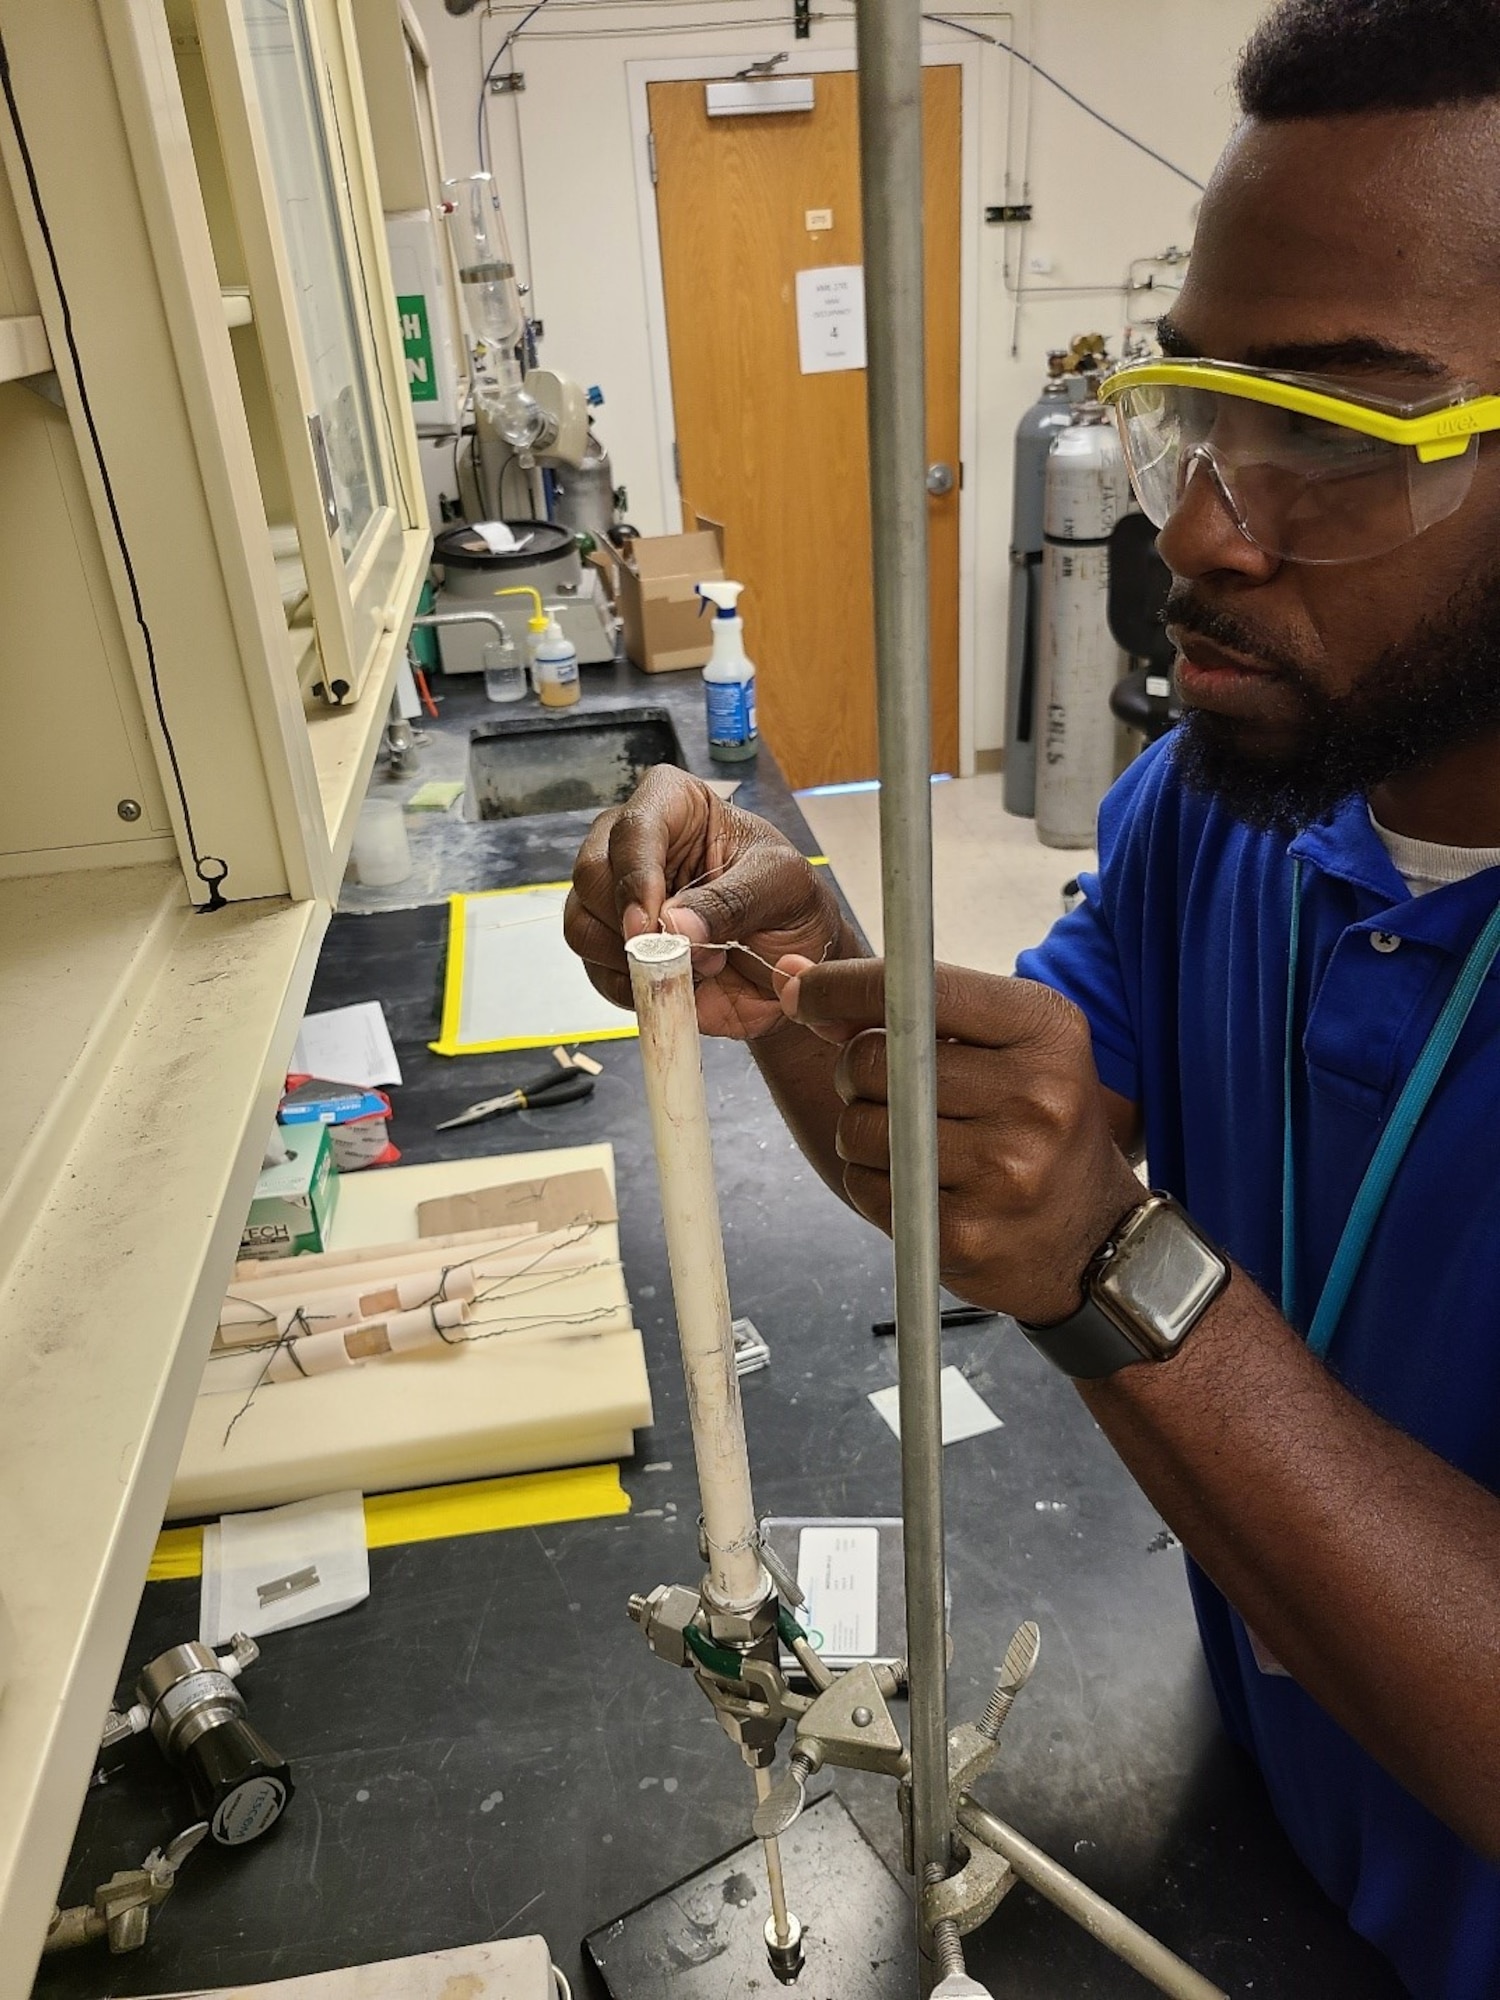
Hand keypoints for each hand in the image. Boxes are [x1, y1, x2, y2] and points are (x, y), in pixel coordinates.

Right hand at [565, 767, 853, 1038]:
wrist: (792, 962)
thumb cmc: (790, 905)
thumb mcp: (783, 889)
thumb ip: (733, 902)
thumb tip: (673, 925)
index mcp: (675, 805)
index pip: (633, 826)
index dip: (635, 875)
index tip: (652, 923)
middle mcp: (632, 845)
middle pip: (592, 874)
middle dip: (633, 924)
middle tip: (683, 955)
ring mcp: (615, 897)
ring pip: (581, 924)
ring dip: (632, 960)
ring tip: (693, 970)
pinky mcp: (612, 947)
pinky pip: (595, 970)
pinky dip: (631, 988)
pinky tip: (675, 989)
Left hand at [776, 955, 1143, 1322]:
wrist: (1090, 1236)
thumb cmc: (1035, 1121)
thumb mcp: (1004, 1043)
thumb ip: (909, 1009)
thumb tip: (792, 977)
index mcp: (1045, 1030)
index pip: (918, 989)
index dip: (841, 985)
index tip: (803, 989)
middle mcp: (1035, 1096)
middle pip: (874, 1059)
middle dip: (855, 1069)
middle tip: (888, 1087)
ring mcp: (1003, 1170)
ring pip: (860, 1127)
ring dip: (862, 1130)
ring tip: (910, 1141)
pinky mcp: (966, 1233)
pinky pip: (867, 1188)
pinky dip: (873, 1182)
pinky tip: (919, 1185)